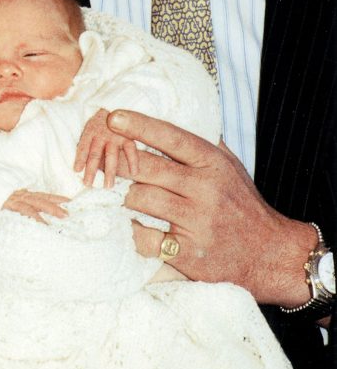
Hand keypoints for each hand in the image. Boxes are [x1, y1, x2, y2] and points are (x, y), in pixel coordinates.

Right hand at [2, 189, 68, 222]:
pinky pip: (23, 212)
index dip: (58, 198)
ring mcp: (16, 200)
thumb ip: (25, 208)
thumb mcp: (13, 203)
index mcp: (26, 195)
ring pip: (35, 205)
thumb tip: (39, 216)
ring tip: (60, 220)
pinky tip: (40, 226)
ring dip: (48, 211)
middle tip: (69, 214)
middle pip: (43, 200)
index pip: (45, 196)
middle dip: (57, 206)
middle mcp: (23, 196)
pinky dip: (33, 218)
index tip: (72, 202)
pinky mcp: (9, 207)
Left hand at [74, 109, 138, 186]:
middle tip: (88, 184)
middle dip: (91, 170)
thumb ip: (87, 141)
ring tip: (108, 186)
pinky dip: (133, 161)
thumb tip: (79, 163)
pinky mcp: (127, 137)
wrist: (115, 105)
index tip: (76, 170)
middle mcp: (101, 134)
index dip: (80, 158)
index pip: (83, 146)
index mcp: (90, 131)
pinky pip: (131, 150)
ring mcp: (115, 136)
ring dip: (110, 172)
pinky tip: (134, 173)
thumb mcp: (90, 126)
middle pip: (95, 154)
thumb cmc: (100, 121)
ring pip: (111, 156)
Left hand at [107, 110, 316, 306]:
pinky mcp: (189, 254)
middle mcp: (205, 190)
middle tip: (96, 158)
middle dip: (119, 162)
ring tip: (109, 191)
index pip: (171, 138)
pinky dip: (131, 230)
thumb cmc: (244, 204)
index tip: (113, 117)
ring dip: (121, 196)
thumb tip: (173, 113)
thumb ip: (203, 142)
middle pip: (148, 169)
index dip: (140, 125)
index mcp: (212, 164)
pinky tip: (126, 223)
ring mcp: (197, 223)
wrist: (272, 255)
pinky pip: (145, 238)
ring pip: (141, 200)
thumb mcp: (230, 166)